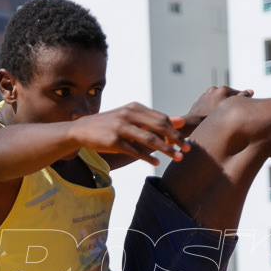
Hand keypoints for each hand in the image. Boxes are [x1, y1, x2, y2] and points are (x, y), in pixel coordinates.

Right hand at [69, 102, 188, 165]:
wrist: (82, 129)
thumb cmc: (110, 125)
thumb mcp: (131, 117)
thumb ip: (153, 120)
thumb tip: (180, 121)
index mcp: (135, 108)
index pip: (162, 118)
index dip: (175, 131)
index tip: (184, 142)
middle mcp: (129, 114)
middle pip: (159, 126)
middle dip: (176, 139)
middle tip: (187, 149)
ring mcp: (120, 127)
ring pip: (149, 139)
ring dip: (166, 150)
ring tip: (177, 158)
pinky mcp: (113, 141)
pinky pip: (135, 150)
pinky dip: (147, 157)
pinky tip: (156, 162)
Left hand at [179, 86, 253, 135]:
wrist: (191, 124)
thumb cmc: (212, 118)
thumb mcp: (231, 108)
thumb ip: (242, 98)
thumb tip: (251, 91)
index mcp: (223, 89)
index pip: (238, 94)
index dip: (243, 102)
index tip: (245, 109)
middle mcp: (213, 90)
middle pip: (227, 97)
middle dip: (230, 105)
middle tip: (233, 115)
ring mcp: (205, 95)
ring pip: (217, 101)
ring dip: (220, 107)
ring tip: (222, 118)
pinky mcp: (198, 102)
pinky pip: (208, 106)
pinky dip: (211, 109)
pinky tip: (212, 118)